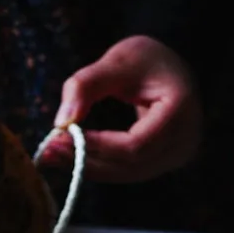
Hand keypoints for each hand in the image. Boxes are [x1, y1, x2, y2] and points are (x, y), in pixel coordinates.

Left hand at [42, 36, 202, 182]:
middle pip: (132, 165)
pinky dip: (100, 166)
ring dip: (90, 167)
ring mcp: (178, 155)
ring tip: (53, 155)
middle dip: (88, 160)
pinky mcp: (165, 162)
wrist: (171, 69)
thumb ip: (86, 85)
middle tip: (48, 150)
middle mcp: (185, 140)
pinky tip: (73, 157)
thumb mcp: (117, 61)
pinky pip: (130, 171)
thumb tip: (61, 122)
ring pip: (128, 173)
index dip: (99, 145)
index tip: (63, 136)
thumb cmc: (147, 59)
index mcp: (180, 111)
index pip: (136, 144)